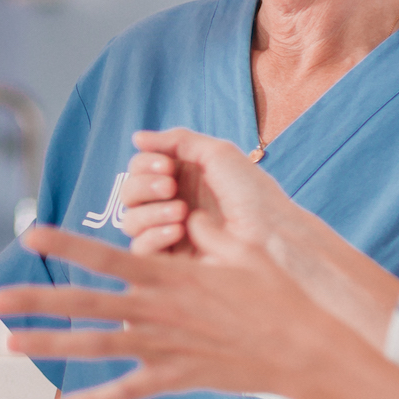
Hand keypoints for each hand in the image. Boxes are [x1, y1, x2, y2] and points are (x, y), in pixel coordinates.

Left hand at [0, 224, 360, 398]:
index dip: (66, 244)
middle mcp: (159, 310)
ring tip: (10, 345)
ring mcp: (165, 347)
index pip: (106, 256)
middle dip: (38, 301)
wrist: (310, 350)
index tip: (29, 233)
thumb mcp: (242, 249)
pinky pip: (130, 392)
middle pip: (86, 303)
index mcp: (170, 275)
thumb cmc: (281, 295)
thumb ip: (206, 232)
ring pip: (97, 347)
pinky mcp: (178, 377)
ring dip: (51, 346)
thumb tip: (186, 214)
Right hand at [118, 128, 285, 263]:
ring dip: (150, 211)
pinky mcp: (171, 261)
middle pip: (129, 193)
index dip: (145, 163)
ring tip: (181, 211)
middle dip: (143, 185)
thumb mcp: (216, 153)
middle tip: (170, 186)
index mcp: (182, 179)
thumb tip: (136, 137)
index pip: (140, 168)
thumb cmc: (251, 193)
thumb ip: (176, 140)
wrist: (270, 233)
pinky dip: (153, 235)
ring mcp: (169, 233)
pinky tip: (178, 229)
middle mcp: (172, 204)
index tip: (167, 165)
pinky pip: (140, 249)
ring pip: (130, 220)